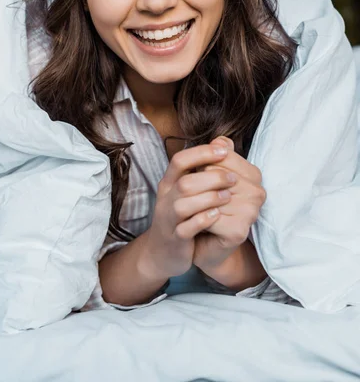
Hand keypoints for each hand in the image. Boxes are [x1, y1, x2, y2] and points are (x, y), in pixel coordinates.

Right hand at [142, 143, 235, 279]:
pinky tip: (217, 215)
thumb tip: (224, 142)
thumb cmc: (179, 216)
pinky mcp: (175, 239)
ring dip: (209, 199)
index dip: (201, 153)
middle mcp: (166, 198)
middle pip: (184, 182)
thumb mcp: (186, 190)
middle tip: (233, 179)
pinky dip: (203, 220)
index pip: (180, 160)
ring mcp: (168, 219)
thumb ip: (203, 167)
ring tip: (228, 197)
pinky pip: (186, 228)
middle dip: (211, 178)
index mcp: (169, 182)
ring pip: (183, 204)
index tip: (224, 151)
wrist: (161, 252)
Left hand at [193, 136, 265, 273]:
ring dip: (196, 201)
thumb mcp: (210, 176)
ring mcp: (251, 211)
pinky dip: (197, 219)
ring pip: (210, 193)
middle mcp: (258, 192)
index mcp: (254, 174)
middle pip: (215, 172)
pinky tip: (198, 224)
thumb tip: (220, 140)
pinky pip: (209, 216)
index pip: (222, 154)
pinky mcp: (239, 230)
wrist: (202, 243)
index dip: (204, 165)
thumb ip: (216, 155)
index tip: (204, 179)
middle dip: (199, 183)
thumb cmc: (207, 206)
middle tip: (199, 197)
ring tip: (197, 210)